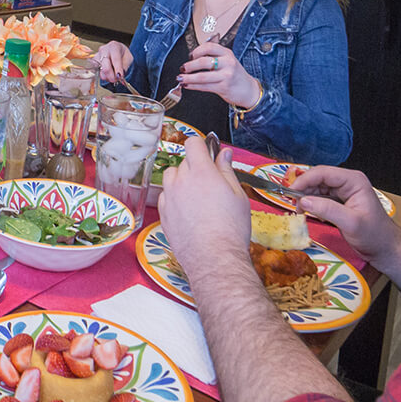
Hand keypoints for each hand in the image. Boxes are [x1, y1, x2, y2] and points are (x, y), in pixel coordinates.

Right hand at [92, 40, 133, 83]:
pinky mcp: (94, 62)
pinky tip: (109, 73)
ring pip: (101, 71)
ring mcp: (97, 56)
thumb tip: (119, 76)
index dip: (118, 69)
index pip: (115, 59)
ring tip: (114, 76)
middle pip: (106, 66)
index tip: (120, 77)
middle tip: (116, 80)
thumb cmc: (123, 54)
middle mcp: (104, 50)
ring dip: (108, 77)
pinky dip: (104, 75)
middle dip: (111, 76)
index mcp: (114, 47)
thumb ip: (125, 66)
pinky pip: (97, 72)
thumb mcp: (129, 58)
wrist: (118, 50)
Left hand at [157, 145, 252, 266]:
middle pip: (183, 161)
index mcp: (202, 172)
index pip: (193, 143)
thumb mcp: (237, 195)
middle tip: (211, 182)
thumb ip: (227, 170)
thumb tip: (223, 154)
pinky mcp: (163, 213)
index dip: (202, 145)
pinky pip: (165, 196)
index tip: (209, 153)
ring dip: (181, 180)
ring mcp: (169, 197)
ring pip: (171, 177)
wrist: (214, 258)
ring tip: (197, 196)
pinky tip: (188, 210)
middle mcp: (181, 181)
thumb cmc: (229, 229)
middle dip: (196, 166)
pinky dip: (174, 197)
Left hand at [177, 41, 260, 107]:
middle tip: (183, 68)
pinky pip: (204, 86)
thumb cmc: (235, 75)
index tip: (190, 56)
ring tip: (181, 78)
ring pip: (202, 76)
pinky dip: (193, 86)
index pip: (209, 47)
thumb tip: (192, 57)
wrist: (249, 90)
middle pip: (203, 61)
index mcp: (227, 53)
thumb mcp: (228, 60)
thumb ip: (213, 56)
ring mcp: (226, 75)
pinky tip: (187, 85)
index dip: (196, 51)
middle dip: (189, 66)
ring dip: (188, 78)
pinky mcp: (223, 87)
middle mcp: (228, 63)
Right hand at [292, 166, 400, 260]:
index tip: (290, 192)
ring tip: (298, 210)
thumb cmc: (374, 235)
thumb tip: (303, 201)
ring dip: (306, 197)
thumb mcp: (350, 223)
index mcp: (353, 181)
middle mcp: (348, 182)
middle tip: (291, 203)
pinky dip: (312, 204)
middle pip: (319, 178)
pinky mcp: (340, 202)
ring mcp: (344, 192)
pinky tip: (307, 212)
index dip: (304, 180)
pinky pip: (321, 198)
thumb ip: (327, 210)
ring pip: (318, 188)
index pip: (323, 173)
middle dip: (303, 188)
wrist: (385, 249)